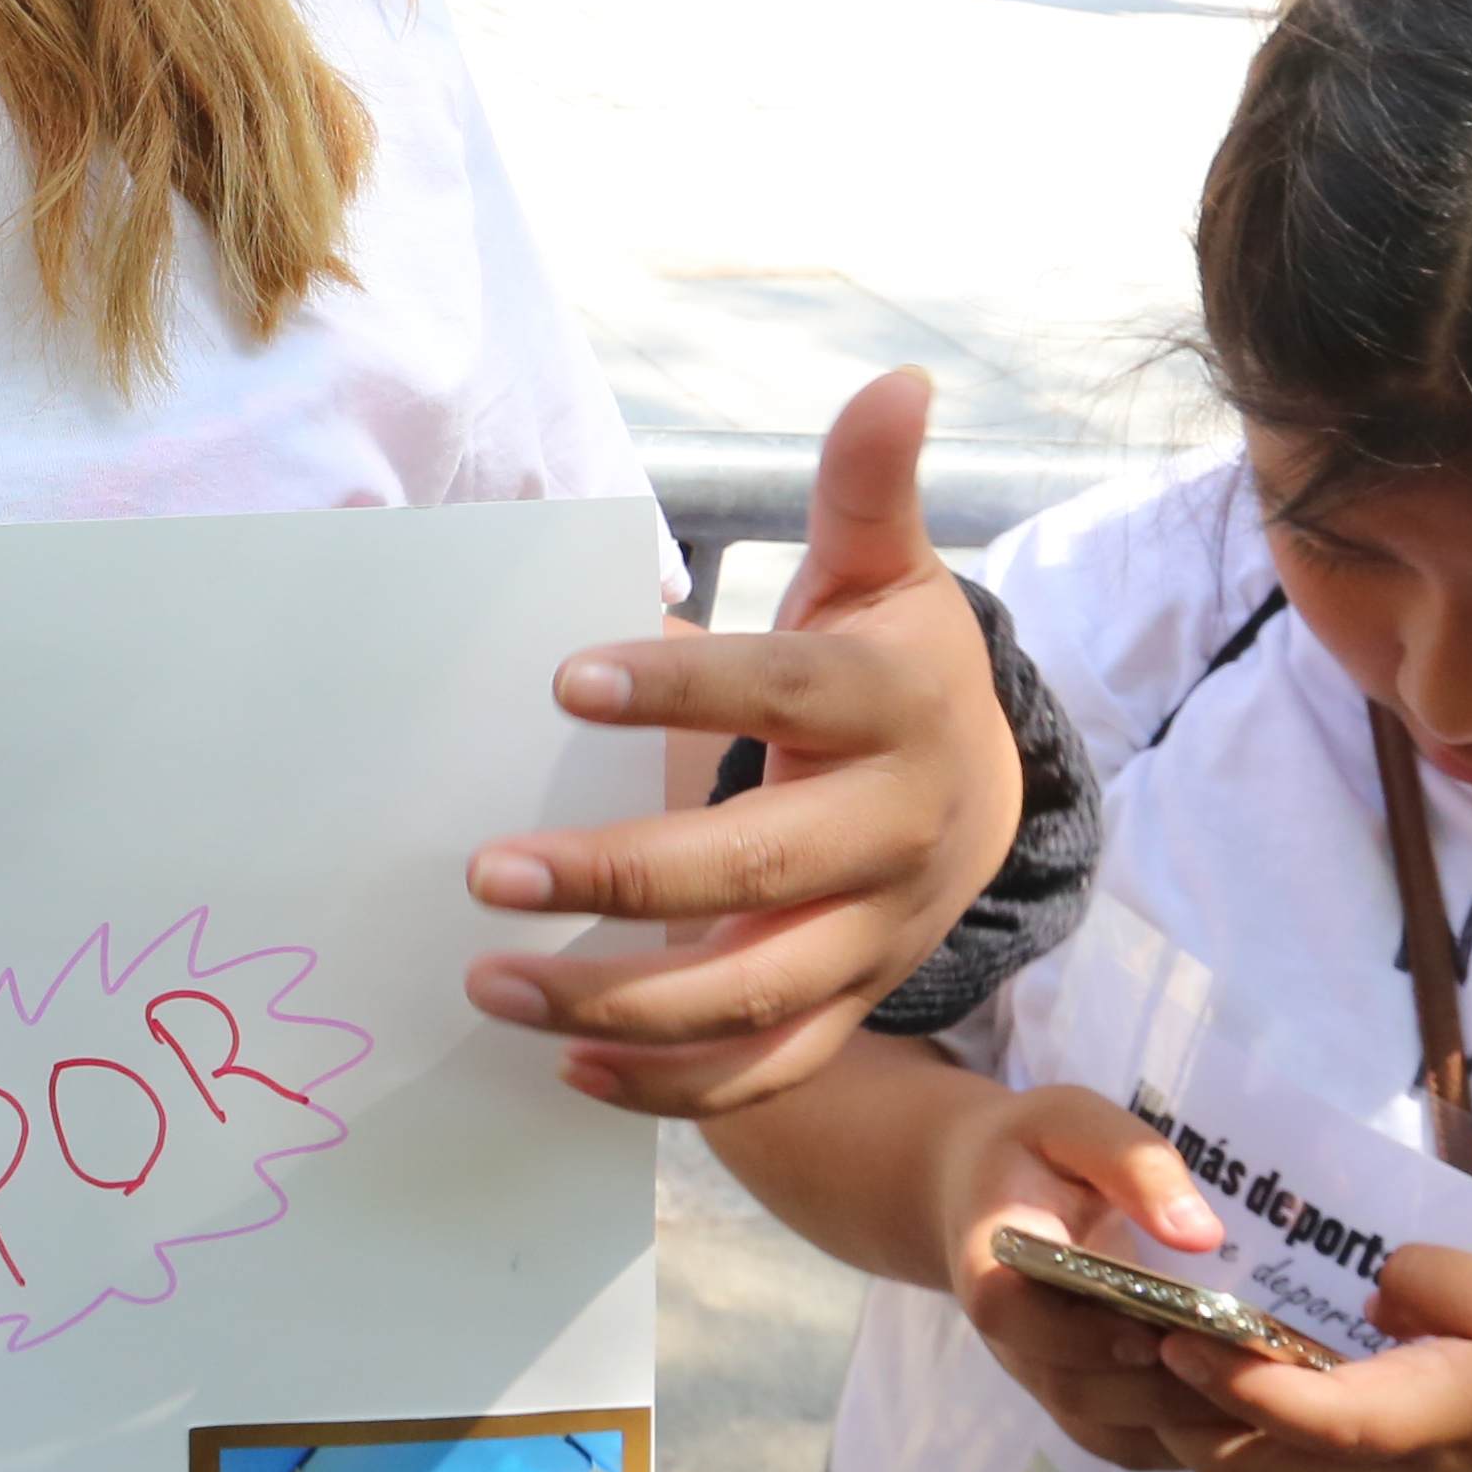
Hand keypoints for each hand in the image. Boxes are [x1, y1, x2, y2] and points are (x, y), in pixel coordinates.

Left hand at [464, 370, 1026, 1116]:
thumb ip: (866, 489)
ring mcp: (876, 938)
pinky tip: (564, 1070)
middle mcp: (897, 835)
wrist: (988, 791)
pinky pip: (767, 1070)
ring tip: (489, 983)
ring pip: (750, 994)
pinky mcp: (851, 1007)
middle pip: (755, 869)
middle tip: (483, 874)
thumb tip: (897, 382)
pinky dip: (670, 1089)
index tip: (562, 682)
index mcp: (897, 709)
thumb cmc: (892, 667)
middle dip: (618, 881)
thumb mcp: (884, 574)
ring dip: (615, 1006)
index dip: (682, 688)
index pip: (787, 693)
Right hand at [937, 1086, 1258, 1470]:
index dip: (1077, 1335)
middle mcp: (1010, 1336)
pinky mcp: (1077, 1399)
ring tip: (1258, 1396)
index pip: (1011, 1313)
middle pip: (1069, 1386)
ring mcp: (1043, 1374)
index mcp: (990, 1260)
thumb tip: (1200, 1233)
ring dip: (1178, 1422)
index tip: (1152, 1333)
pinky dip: (1181, 1442)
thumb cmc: (1037, 1149)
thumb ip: (1131, 1163)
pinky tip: (1244, 1413)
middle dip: (1155, 1388)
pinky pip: (1124, 1443)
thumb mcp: (1075, 1123)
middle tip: (1240, 1372)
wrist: (991, 1191)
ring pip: (1103, 1428)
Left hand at [1155, 1245, 1471, 1471]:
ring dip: (1208, 1437)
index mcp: (1428, 1420)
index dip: (1230, 1377)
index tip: (1172, 1329)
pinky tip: (1251, 1393)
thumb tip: (1367, 1298)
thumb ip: (1436, 1283)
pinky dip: (1255, 1449)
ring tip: (1177, 1360)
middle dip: (1179, 1418)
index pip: (1309, 1415)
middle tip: (1140, 1340)